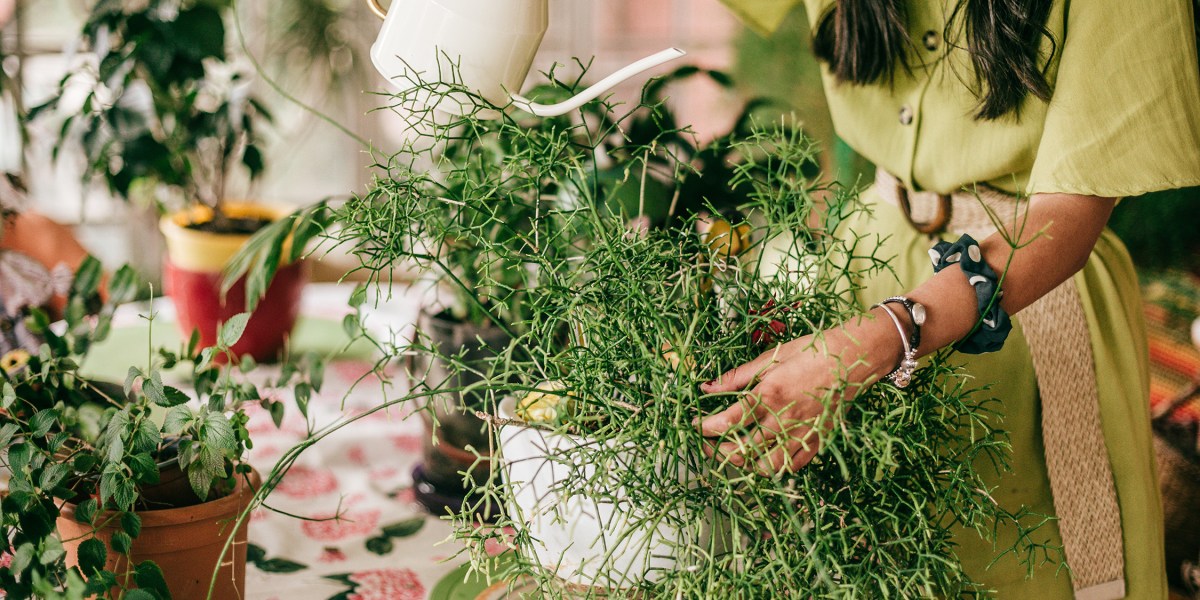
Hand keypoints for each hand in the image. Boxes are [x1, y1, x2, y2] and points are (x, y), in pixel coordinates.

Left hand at [697, 311, 900, 474]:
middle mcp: (784, 420)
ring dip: (743, 464)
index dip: (705, 428)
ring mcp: (802, 435)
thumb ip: (738, 376)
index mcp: (769, 395)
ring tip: (732, 453)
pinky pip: (790, 467)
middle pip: (741, 451)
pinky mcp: (817, 442)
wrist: (857, 357)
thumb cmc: (814, 350)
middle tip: (707, 443)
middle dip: (717, 450)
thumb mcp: (772, 357)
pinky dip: (772, 467)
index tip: (693, 426)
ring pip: (764, 467)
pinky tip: (762, 457)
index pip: (728, 422)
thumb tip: (707, 386)